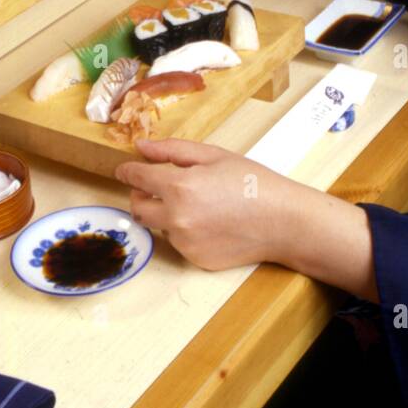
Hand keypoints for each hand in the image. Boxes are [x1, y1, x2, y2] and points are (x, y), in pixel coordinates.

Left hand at [114, 137, 311, 270]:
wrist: (283, 222)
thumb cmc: (252, 182)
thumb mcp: (214, 155)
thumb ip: (173, 150)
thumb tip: (142, 148)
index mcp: (179, 186)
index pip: (136, 178)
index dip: (128, 171)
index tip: (125, 170)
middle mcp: (175, 218)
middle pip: (137, 207)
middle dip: (141, 194)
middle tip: (160, 186)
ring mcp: (184, 242)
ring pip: (158, 225)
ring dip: (165, 213)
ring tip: (197, 204)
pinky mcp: (194, 259)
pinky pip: (177, 242)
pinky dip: (185, 231)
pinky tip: (210, 222)